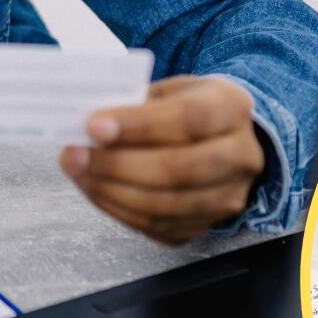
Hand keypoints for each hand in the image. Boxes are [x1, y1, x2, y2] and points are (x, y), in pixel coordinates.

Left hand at [59, 75, 264, 245]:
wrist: (222, 138)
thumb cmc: (188, 108)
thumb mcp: (169, 90)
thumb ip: (135, 104)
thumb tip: (88, 126)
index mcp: (232, 107)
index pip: (187, 119)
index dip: (138, 126)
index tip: (93, 127)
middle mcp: (241, 155)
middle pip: (178, 168)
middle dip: (117, 164)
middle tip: (75, 155)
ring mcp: (229, 195)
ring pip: (167, 205)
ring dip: (113, 191)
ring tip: (80, 173)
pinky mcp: (208, 224)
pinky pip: (160, 226)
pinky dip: (121, 210)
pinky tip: (97, 190)